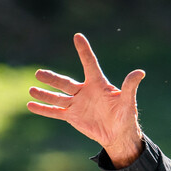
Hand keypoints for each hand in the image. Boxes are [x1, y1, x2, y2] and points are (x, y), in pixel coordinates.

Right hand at [28, 33, 147, 167]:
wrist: (119, 135)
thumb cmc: (125, 116)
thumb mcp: (128, 101)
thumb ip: (130, 87)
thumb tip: (140, 72)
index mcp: (98, 84)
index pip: (89, 64)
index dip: (84, 51)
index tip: (78, 36)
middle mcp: (84, 91)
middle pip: (65, 83)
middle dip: (52, 79)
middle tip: (39, 73)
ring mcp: (77, 104)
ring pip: (57, 97)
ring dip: (44, 94)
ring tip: (31, 89)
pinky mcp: (72, 116)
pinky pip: (55, 112)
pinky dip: (43, 109)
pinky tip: (31, 105)